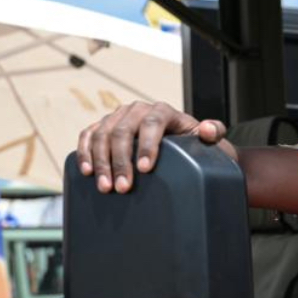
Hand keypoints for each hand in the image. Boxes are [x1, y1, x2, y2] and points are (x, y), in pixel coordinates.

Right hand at [76, 101, 227, 193]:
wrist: (181, 148)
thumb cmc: (196, 147)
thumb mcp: (210, 141)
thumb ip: (213, 133)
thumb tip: (208, 129)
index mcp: (163, 111)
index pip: (152, 123)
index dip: (147, 145)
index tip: (145, 169)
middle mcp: (138, 110)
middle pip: (123, 131)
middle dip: (121, 161)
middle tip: (123, 188)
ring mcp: (118, 117)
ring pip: (102, 134)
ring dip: (101, 161)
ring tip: (105, 188)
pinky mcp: (104, 127)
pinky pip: (88, 135)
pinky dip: (84, 151)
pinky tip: (87, 171)